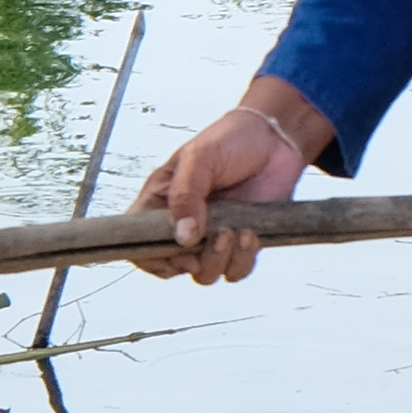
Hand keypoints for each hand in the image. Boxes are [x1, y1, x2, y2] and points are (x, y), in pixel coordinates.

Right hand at [130, 90, 322, 284]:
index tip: (171, 250)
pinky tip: (249, 232)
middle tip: (203, 242)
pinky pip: (236, 270)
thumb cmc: (229, 140)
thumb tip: (181, 236)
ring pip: (205, 273)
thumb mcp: (199, 157)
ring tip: (233, 230)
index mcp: (161, 203)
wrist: (273, 140)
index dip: (149, 256)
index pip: (138, 242)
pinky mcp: (240, 243)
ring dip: (218, 259)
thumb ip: (185, 194)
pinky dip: (243, 259)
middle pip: (172, 265)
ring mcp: (212, 236)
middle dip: (188, 261)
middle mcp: (183, 225)